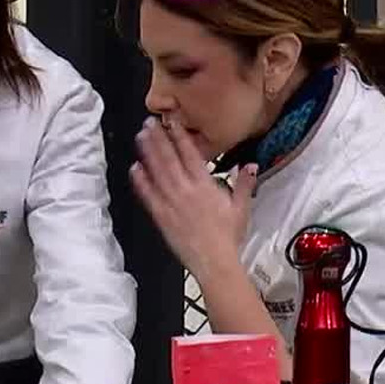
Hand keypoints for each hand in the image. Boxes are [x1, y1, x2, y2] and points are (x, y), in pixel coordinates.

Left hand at [130, 117, 257, 279]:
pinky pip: (149, 196)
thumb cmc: (227, 237)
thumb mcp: (241, 207)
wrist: (215, 261)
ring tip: (140, 137)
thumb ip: (244, 183)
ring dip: (148, 153)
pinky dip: (141, 182)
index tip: (171, 122)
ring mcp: (172, 203)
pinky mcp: (162, 217)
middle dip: (158, 138)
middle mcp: (186, 190)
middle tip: (148, 123)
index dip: (180, 136)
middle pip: (169, 158)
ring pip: (157, 172)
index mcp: (205, 186)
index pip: (190, 154)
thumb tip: (250, 166)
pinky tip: (134, 169)